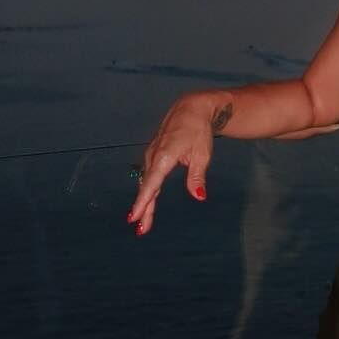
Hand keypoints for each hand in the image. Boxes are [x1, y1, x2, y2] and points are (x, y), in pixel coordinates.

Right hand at [127, 96, 215, 234]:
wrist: (190, 109)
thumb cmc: (198, 131)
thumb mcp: (203, 154)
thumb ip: (197, 176)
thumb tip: (199, 196)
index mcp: (164, 156)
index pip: (152, 183)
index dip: (143, 201)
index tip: (135, 217)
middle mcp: (154, 156)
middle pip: (147, 186)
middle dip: (143, 208)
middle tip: (141, 229)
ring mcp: (152, 154)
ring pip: (147, 182)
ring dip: (145, 202)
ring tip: (143, 223)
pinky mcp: (154, 155)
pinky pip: (149, 176)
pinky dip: (147, 191)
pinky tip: (147, 204)